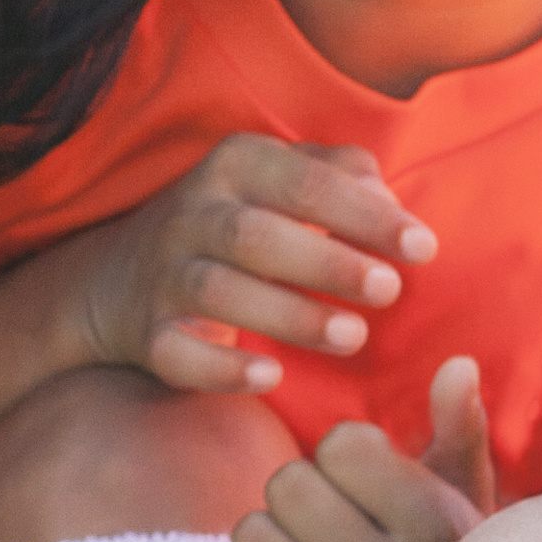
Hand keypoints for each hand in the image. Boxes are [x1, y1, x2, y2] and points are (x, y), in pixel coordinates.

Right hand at [67, 136, 436, 396]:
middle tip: (389, 290)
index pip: (304, 182)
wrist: (117, 276)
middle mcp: (193, 213)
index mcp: (235, 165)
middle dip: (328, 262)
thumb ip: (342, 178)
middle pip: (257, 236)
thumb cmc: (235, 222)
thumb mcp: (280, 181)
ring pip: (220, 292)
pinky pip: (178, 352)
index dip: (365, 215)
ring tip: (353, 336)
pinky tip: (272, 376)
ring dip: (290, 315)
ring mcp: (164, 275)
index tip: (424, 248)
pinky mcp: (148, 334)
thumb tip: (393, 205)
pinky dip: (221, 368)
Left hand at [215, 356, 500, 541]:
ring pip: (250, 536)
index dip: (346, 459)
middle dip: (303, 500)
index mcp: (436, 529)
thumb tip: (455, 363)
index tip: (369, 495)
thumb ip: (459, 435)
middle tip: (333, 537)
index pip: (342, 443)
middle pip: (287, 483)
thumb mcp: (465, 511)